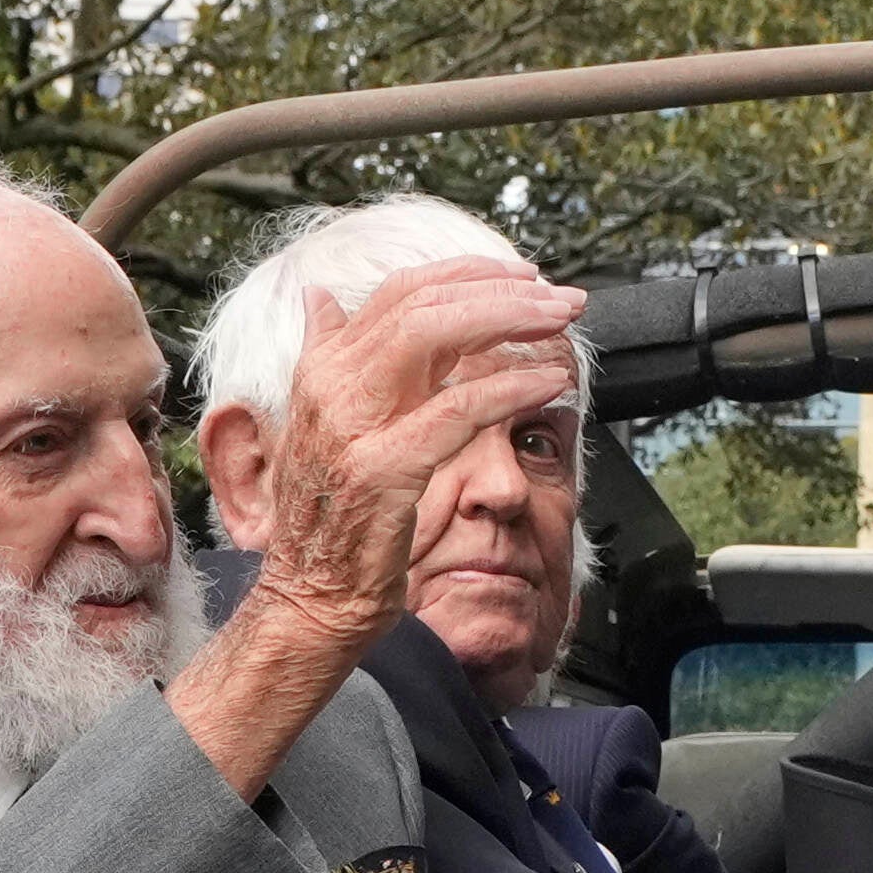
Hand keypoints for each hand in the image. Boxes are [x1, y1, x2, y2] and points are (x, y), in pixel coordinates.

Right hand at [227, 259, 586, 658]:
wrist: (311, 598)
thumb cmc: (332, 519)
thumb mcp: (323, 426)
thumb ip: (331, 359)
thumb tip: (320, 297)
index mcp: (324, 369)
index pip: (400, 291)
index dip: (468, 275)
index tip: (524, 276)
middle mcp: (332, 385)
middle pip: (422, 302)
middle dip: (501, 289)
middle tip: (561, 297)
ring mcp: (353, 426)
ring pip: (436, 335)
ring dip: (511, 320)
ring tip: (561, 322)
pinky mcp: (383, 469)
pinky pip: (456, 412)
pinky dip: (509, 390)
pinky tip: (548, 383)